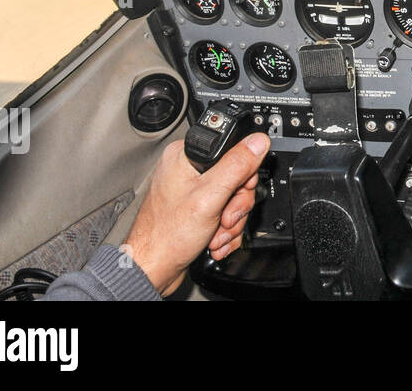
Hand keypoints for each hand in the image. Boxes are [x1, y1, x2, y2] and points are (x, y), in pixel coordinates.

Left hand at [123, 133, 269, 294]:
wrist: (152, 269)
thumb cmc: (166, 236)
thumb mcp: (209, 196)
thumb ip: (236, 166)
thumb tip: (258, 141)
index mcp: (186, 156)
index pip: (233, 150)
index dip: (243, 173)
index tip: (237, 190)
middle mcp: (187, 170)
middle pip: (237, 178)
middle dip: (235, 206)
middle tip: (224, 218)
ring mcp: (191, 191)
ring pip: (233, 199)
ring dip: (230, 222)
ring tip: (215, 234)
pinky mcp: (196, 209)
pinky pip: (224, 213)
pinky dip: (223, 230)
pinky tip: (212, 239)